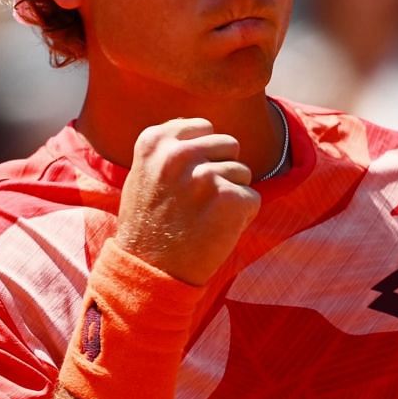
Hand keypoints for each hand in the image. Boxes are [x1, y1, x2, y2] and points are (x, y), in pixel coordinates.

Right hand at [112, 118, 260, 285]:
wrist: (149, 271)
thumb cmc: (150, 225)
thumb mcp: (144, 174)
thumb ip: (170, 148)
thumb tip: (207, 128)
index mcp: (154, 142)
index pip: (203, 127)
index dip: (203, 155)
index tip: (187, 180)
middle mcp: (179, 153)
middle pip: (228, 145)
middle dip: (222, 170)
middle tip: (198, 202)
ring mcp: (205, 175)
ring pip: (242, 172)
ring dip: (231, 194)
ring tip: (204, 218)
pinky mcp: (230, 199)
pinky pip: (253, 198)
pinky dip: (242, 216)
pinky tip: (216, 230)